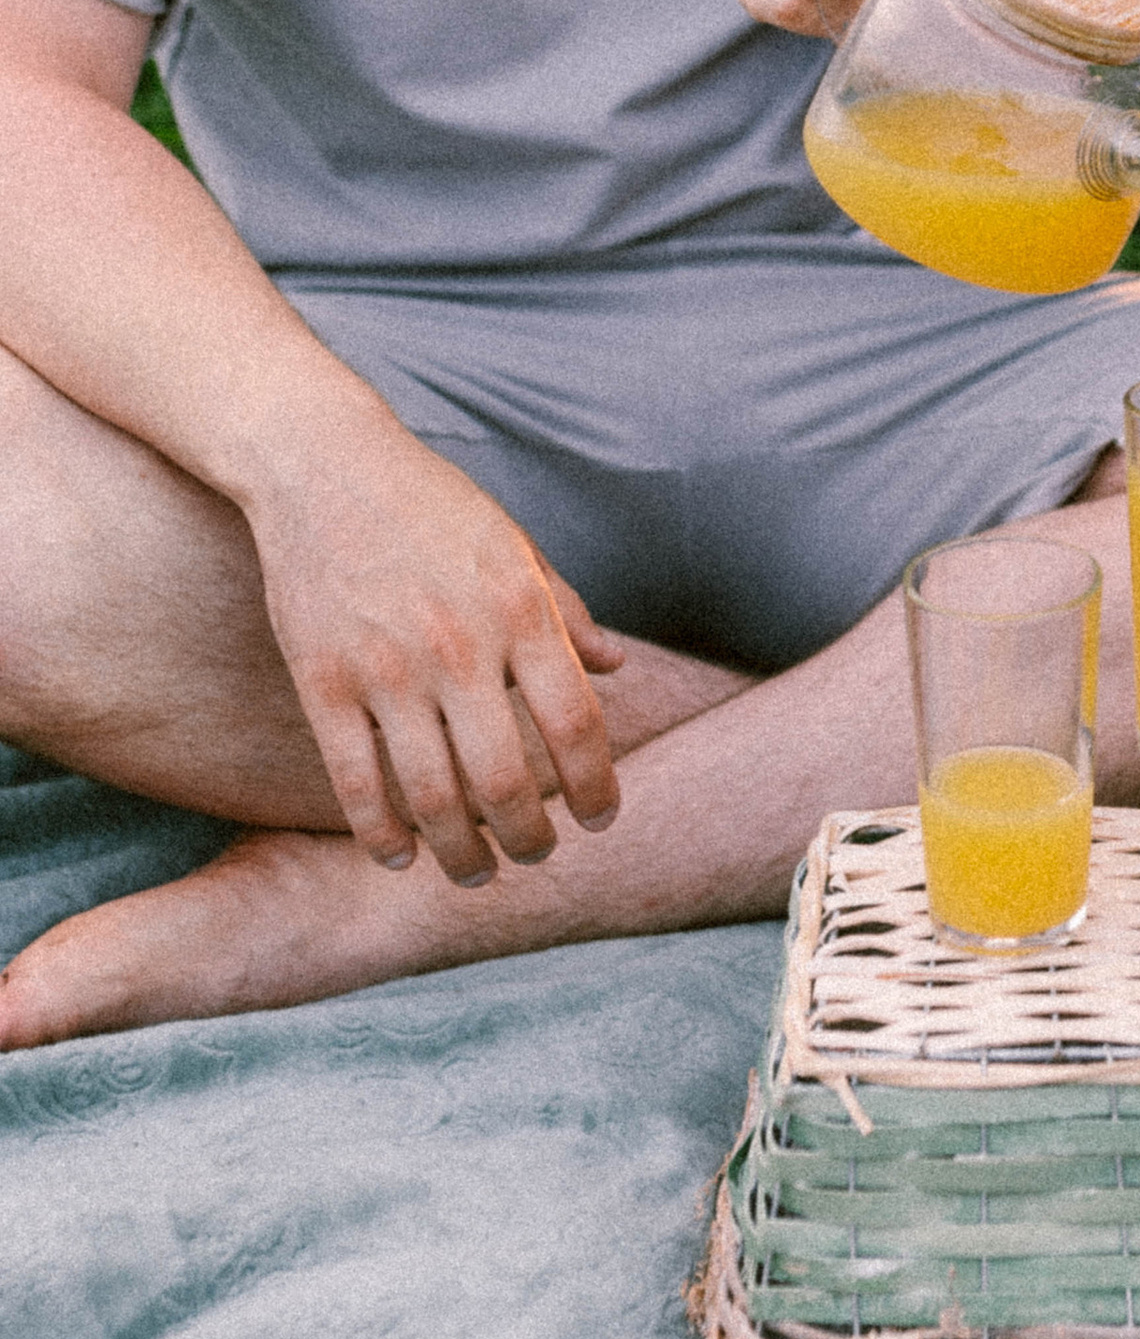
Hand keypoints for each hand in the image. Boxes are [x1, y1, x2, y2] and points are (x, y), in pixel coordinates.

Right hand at [245, 426, 625, 882]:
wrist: (323, 466)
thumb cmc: (430, 506)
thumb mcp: (514, 547)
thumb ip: (565, 612)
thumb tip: (618, 666)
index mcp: (519, 610)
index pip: (576, 725)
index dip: (595, 786)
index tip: (601, 819)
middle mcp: (461, 646)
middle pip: (507, 780)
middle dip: (529, 838)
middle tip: (535, 856)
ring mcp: (388, 668)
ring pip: (433, 797)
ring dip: (460, 853)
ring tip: (476, 873)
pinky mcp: (322, 682)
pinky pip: (355, 782)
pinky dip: (380, 834)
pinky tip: (399, 857)